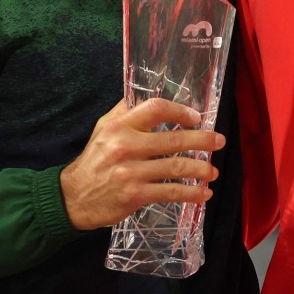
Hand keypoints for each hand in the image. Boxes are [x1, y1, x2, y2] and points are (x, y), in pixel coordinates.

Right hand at [60, 98, 225, 229]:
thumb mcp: (103, 128)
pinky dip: (191, 194)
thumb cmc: (94, 159)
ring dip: (201, 169)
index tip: (196, 117)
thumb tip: (149, 96)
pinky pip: (170, 192)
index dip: (180, 111)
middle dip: (203, 140)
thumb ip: (126, 111)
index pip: (156, 109)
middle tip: (219, 142)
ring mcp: (132, 172)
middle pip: (174, 139)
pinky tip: (203, 194)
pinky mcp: (136, 195)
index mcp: (120, 126)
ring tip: (213, 171)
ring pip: (176, 167)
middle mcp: (126, 146)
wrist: (74, 196)